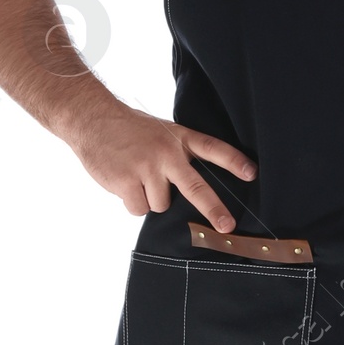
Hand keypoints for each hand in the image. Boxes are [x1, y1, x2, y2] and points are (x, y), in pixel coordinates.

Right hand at [67, 98, 257, 229]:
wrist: (91, 118)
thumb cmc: (128, 129)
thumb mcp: (160, 132)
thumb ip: (178, 155)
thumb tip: (190, 191)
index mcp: (179, 138)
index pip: (212, 149)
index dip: (233, 162)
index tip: (252, 174)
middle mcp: (166, 153)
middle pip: (196, 186)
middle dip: (213, 209)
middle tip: (227, 226)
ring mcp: (147, 168)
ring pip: (161, 204)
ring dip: (149, 198)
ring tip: (135, 176)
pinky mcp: (127, 181)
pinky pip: (139, 209)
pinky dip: (131, 202)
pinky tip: (123, 182)